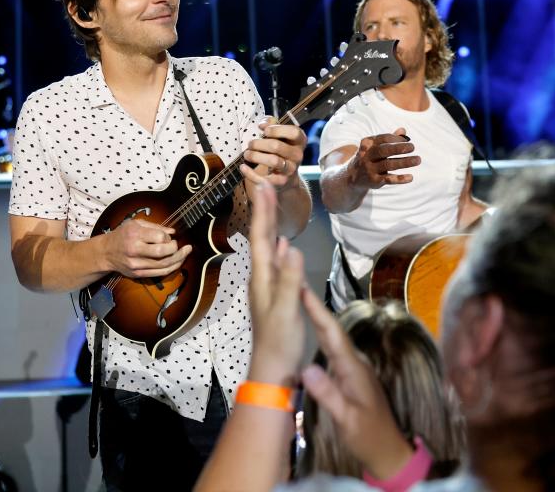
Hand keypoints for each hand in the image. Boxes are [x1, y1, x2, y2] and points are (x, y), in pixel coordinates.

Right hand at [103, 218, 192, 278]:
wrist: (106, 252)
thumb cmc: (121, 235)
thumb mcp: (135, 224)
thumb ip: (155, 227)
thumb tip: (172, 232)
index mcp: (134, 234)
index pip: (159, 237)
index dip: (168, 237)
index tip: (167, 237)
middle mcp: (134, 250)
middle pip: (162, 253)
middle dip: (176, 249)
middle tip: (180, 245)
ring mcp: (136, 264)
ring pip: (164, 265)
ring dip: (178, 259)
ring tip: (185, 253)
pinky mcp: (138, 274)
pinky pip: (159, 273)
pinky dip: (171, 268)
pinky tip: (178, 262)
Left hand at [240, 119, 305, 191]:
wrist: (287, 179)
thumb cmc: (280, 153)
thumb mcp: (280, 138)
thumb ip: (272, 126)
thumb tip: (262, 124)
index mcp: (299, 141)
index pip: (294, 132)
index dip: (277, 130)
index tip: (265, 131)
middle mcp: (298, 155)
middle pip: (276, 146)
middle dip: (259, 144)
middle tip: (250, 144)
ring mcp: (291, 169)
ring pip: (273, 161)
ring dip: (255, 156)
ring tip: (247, 154)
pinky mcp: (281, 182)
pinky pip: (264, 178)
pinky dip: (250, 173)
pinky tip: (243, 167)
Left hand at [247, 182, 305, 386]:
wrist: (273, 369)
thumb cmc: (279, 342)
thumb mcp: (287, 310)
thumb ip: (289, 280)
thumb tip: (292, 247)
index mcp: (263, 278)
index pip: (262, 238)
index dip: (263, 211)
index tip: (263, 185)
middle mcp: (262, 277)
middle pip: (262, 238)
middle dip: (264, 211)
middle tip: (264, 185)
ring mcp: (268, 286)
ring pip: (268, 248)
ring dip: (270, 225)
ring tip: (270, 206)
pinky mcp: (276, 294)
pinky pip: (276, 262)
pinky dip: (279, 247)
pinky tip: (283, 245)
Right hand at [300, 287, 412, 478]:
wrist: (388, 452)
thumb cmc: (368, 437)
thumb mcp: (346, 419)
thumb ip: (328, 394)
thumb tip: (305, 367)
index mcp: (354, 369)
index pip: (332, 333)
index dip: (317, 310)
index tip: (301, 289)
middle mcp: (354, 362)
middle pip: (332, 329)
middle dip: (314, 306)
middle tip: (294, 285)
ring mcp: (353, 368)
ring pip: (332, 337)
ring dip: (316, 317)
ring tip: (298, 298)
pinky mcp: (349, 375)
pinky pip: (332, 347)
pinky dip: (320, 332)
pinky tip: (311, 327)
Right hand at [350, 128, 420, 187]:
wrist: (352, 176)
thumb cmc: (369, 157)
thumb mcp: (375, 147)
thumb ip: (388, 139)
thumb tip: (403, 130)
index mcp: (366, 144)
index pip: (382, 138)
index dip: (396, 138)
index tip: (407, 140)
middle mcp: (366, 156)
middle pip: (383, 150)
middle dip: (398, 148)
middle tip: (413, 147)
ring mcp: (369, 169)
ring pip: (388, 165)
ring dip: (404, 162)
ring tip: (418, 160)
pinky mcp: (374, 181)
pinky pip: (388, 179)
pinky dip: (400, 179)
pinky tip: (411, 177)